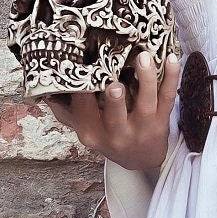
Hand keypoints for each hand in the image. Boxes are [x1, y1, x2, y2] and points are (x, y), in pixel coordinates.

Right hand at [48, 47, 180, 180]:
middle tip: (112, 82)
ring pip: (145, 103)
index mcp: (92, 134)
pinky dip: (172, 78)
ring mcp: (142, 129)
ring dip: (145, 79)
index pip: (83, 109)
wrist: (141, 160)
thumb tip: (43, 91)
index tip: (77, 64)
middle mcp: (116, 134)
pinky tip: (173, 59)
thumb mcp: (85, 129)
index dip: (80, 88)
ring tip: (143, 57)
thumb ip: (67, 112)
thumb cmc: (108, 136)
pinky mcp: (162, 123)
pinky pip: (168, 99)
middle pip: (114, 115)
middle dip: (114, 99)